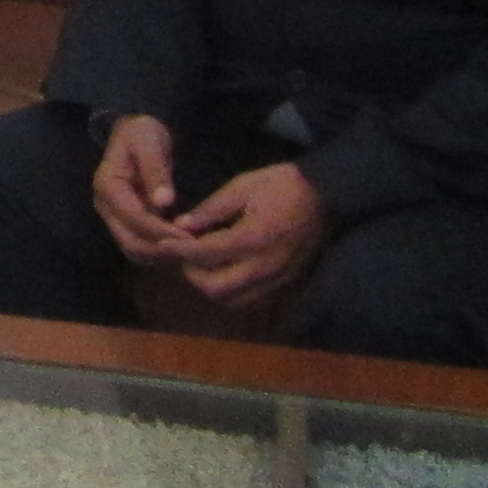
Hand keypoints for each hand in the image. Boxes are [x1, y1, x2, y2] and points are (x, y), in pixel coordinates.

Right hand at [89, 116, 185, 260]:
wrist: (135, 132)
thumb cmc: (142, 133)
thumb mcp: (149, 143)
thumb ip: (155, 171)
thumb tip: (164, 203)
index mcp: (108, 187)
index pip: (135, 219)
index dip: (162, 231)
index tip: (190, 237)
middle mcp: (105, 207)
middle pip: (130, 242)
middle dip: (161, 250)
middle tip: (192, 250)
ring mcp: (113, 216)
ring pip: (134, 249)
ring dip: (160, 255)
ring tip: (189, 251)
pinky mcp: (124, 222)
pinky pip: (139, 245)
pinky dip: (159, 252)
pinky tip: (180, 246)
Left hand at [163, 161, 328, 310]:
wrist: (324, 196)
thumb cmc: (280, 185)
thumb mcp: (242, 187)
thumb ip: (210, 210)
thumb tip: (181, 226)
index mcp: (253, 238)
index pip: (206, 254)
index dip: (180, 250)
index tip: (162, 243)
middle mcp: (265, 266)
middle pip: (216, 288)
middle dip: (193, 274)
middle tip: (184, 255)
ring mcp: (278, 280)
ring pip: (233, 301)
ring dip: (212, 287)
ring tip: (203, 265)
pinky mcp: (287, 285)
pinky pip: (253, 302)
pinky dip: (233, 294)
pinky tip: (226, 273)